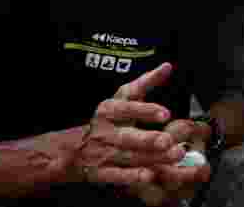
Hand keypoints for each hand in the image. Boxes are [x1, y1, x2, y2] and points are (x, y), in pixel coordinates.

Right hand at [75, 62, 210, 202]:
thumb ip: (145, 82)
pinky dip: (132, 176)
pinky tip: (148, 175)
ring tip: (173, 155)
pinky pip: (117, 175)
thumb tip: (167, 66)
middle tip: (168, 141)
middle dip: (148, 139)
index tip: (165, 113)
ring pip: (128, 156)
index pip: (127, 108)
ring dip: (151, 157)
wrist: (69, 149)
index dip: (145, 110)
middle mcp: (105, 131)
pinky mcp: (100, 172)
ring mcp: (103, 153)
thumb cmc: (107, 119)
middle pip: (127, 136)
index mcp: (109, 110)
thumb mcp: (121, 97)